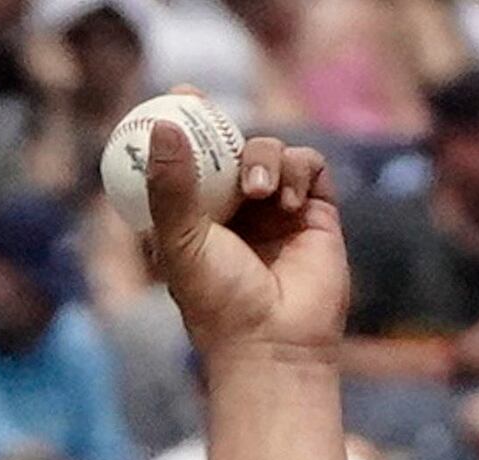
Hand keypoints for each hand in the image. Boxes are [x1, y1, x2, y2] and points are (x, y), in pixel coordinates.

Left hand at [141, 119, 348, 361]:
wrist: (274, 342)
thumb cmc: (219, 303)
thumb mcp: (181, 244)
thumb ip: (170, 189)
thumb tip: (164, 128)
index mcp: (194, 218)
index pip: (187, 161)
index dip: (182, 128)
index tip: (175, 98)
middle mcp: (234, 210)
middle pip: (228, 146)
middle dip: (219, 127)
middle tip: (205, 107)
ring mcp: (274, 209)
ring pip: (268, 150)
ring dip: (262, 158)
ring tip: (256, 191)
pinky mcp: (314, 212)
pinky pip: (308, 164)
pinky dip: (298, 170)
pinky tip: (289, 202)